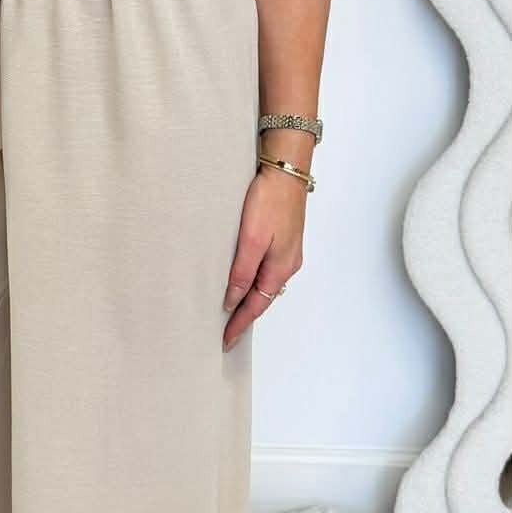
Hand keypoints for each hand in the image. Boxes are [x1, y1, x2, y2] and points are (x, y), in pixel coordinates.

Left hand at [222, 164, 306, 350]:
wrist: (287, 171)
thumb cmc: (269, 201)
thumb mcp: (251, 239)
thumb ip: (242, 271)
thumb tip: (233, 300)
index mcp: (279, 268)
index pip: (256, 306)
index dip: (239, 325)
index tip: (225, 341)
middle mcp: (286, 264)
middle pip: (263, 298)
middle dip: (245, 316)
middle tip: (225, 332)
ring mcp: (286, 252)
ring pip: (265, 284)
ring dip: (249, 299)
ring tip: (231, 312)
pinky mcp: (282, 239)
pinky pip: (266, 270)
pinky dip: (254, 281)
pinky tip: (243, 280)